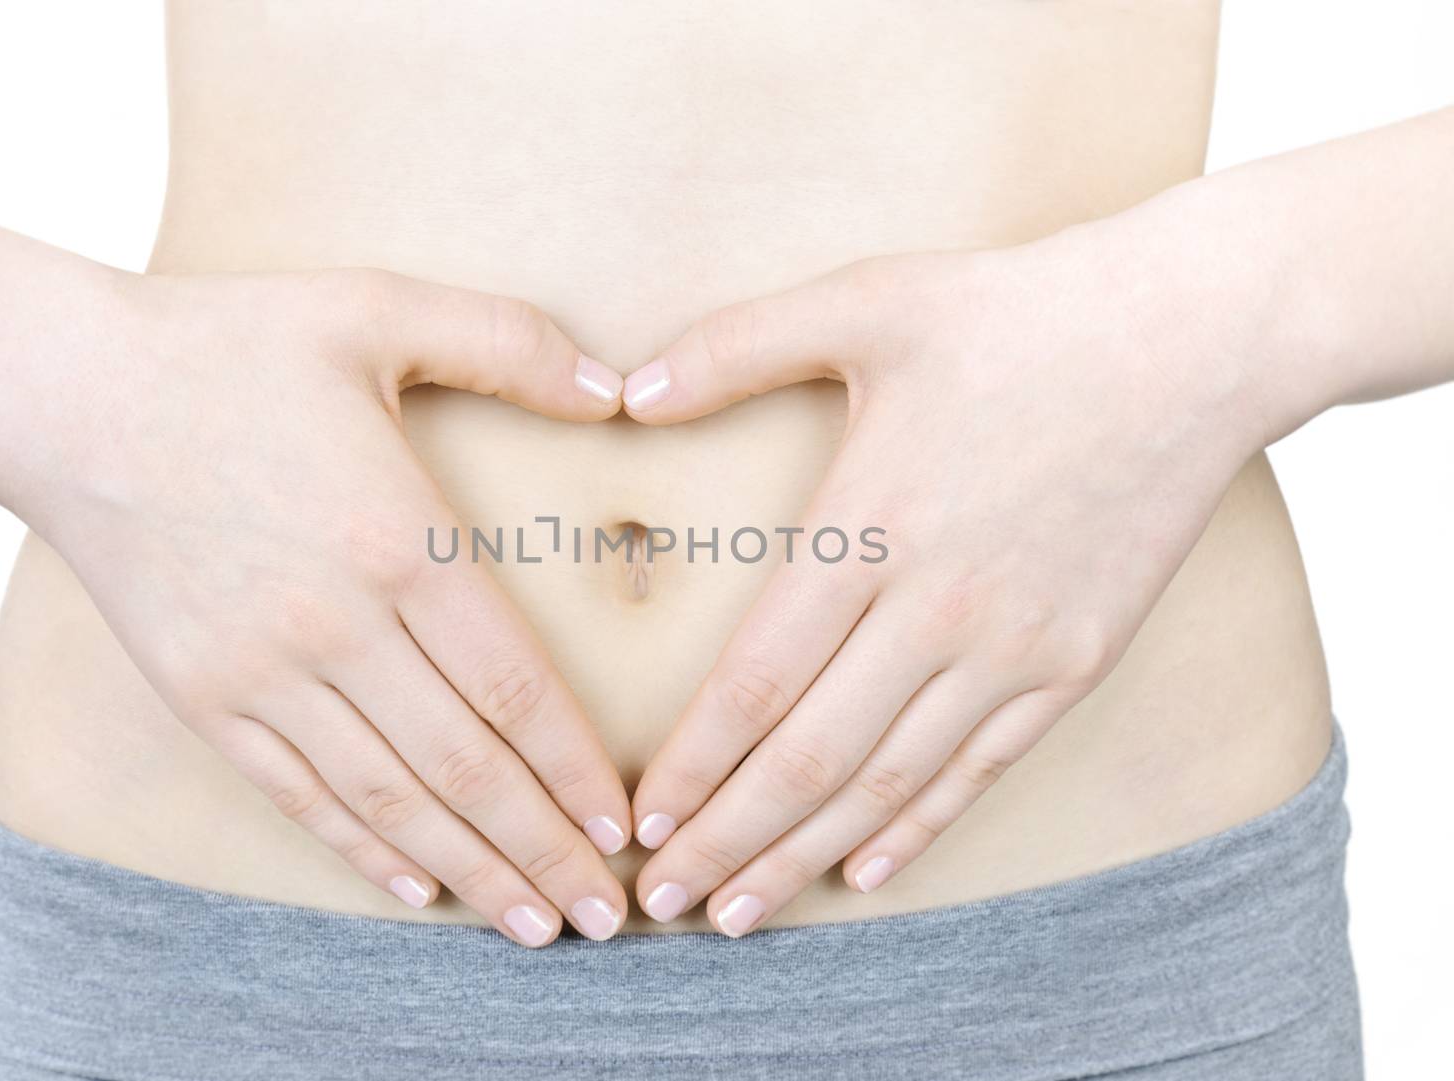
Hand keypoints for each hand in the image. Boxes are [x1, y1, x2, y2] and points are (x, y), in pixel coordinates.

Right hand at [0, 268, 632, 945]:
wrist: (64, 394)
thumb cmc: (231, 344)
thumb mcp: (377, 307)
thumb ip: (509, 342)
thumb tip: (619, 387)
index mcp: (398, 538)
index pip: (514, 688)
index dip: (575, 768)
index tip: (621, 825)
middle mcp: (334, 624)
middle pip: (464, 766)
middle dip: (543, 849)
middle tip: (603, 917)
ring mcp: (262, 672)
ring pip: (389, 799)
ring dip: (470, 869)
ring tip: (532, 924)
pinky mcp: (204, 696)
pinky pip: (296, 793)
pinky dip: (360, 847)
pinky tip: (415, 885)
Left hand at [620, 233, 1262, 934]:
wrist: (1190, 340)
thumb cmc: (1016, 313)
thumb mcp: (864, 300)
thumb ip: (734, 346)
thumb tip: (626, 393)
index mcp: (870, 527)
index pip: (757, 682)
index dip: (694, 764)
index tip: (641, 820)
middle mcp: (938, 608)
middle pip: (809, 758)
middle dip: (726, 840)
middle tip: (658, 903)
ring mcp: (1014, 647)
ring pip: (889, 783)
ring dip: (804, 855)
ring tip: (738, 913)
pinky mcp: (1074, 663)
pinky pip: (981, 770)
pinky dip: (917, 828)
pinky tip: (863, 871)